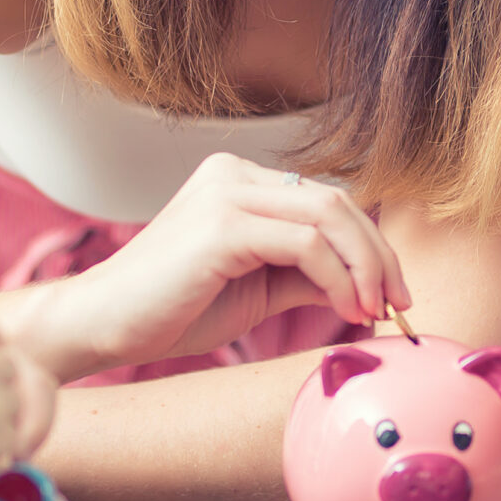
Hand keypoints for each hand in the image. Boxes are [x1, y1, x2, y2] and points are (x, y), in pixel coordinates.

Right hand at [38, 154, 410, 375]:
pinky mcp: (221, 224)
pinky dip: (337, 278)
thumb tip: (367, 285)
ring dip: (365, 267)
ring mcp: (225, 194)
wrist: (102, 325)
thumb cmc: (170, 311)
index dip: (369, 244)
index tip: (390, 293)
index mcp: (238, 181)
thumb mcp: (257, 289)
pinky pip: (305, 245)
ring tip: (372, 310)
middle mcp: (232, 174)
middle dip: (378, 254)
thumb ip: (307, 276)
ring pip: (328, 216)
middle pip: (336, 201)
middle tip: (398, 301)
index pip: (326, 200)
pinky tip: (344, 310)